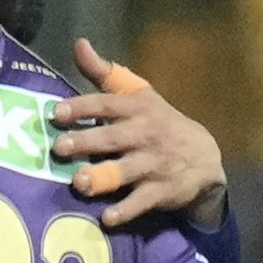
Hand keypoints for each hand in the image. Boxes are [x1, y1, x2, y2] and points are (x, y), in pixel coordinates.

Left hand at [51, 38, 226, 228]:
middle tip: (59, 147)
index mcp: (136, 108)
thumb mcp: (136, 93)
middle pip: (112, 138)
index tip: (57, 112)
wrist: (205, 156)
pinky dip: (126, 211)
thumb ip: (104, 72)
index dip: (82, 107)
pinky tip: (107, 218)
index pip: (106, 104)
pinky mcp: (161, 191)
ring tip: (78, 182)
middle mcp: (144, 134)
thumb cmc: (157, 121)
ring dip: (102, 177)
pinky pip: (141, 202)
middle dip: (86, 142)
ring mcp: (153, 164)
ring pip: (125, 171)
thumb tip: (79, 44)